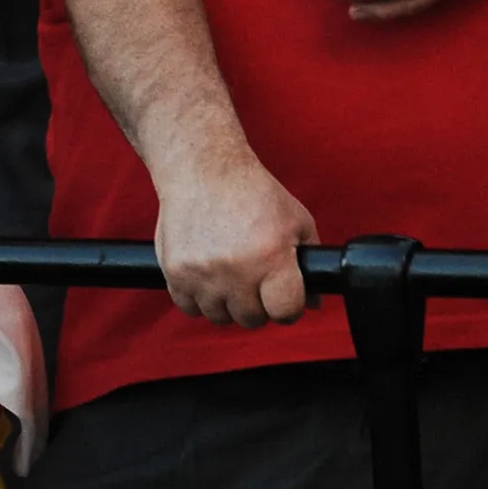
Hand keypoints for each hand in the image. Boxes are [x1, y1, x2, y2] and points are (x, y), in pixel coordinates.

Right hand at [150, 142, 314, 325]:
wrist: (202, 169)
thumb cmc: (252, 192)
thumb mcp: (296, 221)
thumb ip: (308, 264)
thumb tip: (313, 302)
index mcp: (271, 258)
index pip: (286, 312)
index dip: (289, 307)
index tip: (283, 298)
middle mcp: (236, 269)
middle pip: (252, 319)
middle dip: (257, 305)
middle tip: (254, 283)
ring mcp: (202, 272)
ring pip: (219, 316)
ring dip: (226, 304)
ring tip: (228, 278)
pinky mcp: (174, 270)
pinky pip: (188, 306)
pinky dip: (198, 299)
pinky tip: (206, 278)